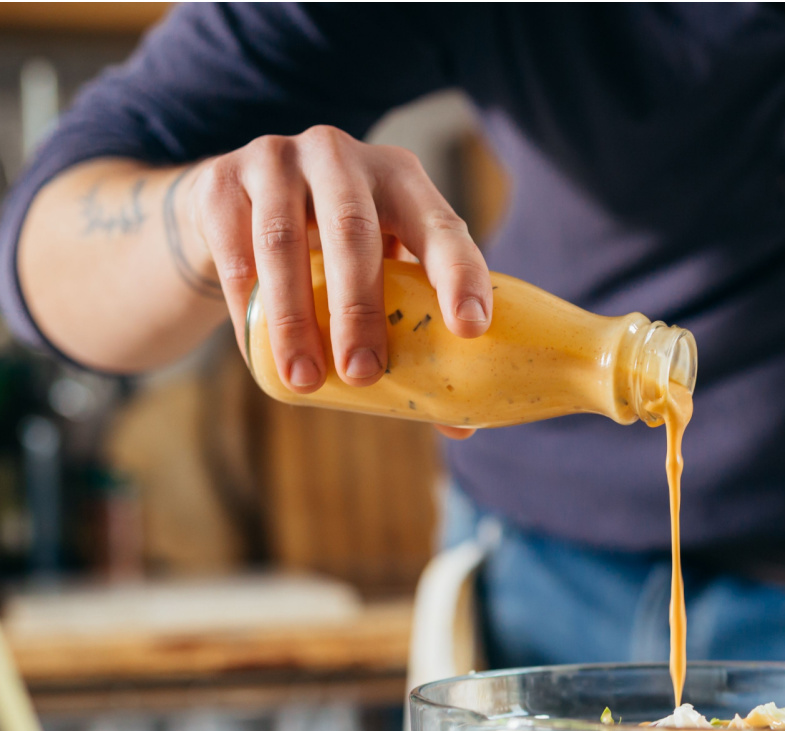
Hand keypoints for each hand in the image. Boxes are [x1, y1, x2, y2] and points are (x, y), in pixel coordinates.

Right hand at [182, 126, 491, 402]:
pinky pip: (234, 251)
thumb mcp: (381, 274)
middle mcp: (341, 156)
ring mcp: (276, 159)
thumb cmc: (336, 255)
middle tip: (364, 375)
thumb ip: (416, 335)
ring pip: (284, 241)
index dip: (459, 274)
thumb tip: (460, 425)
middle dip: (360, 310)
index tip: (470, 328)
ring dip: (296, 318)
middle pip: (354, 231)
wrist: (238, 207)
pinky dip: (249, 310)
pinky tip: (260, 355)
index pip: (441, 226)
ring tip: (306, 380)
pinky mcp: (219, 181)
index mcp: (402, 180)